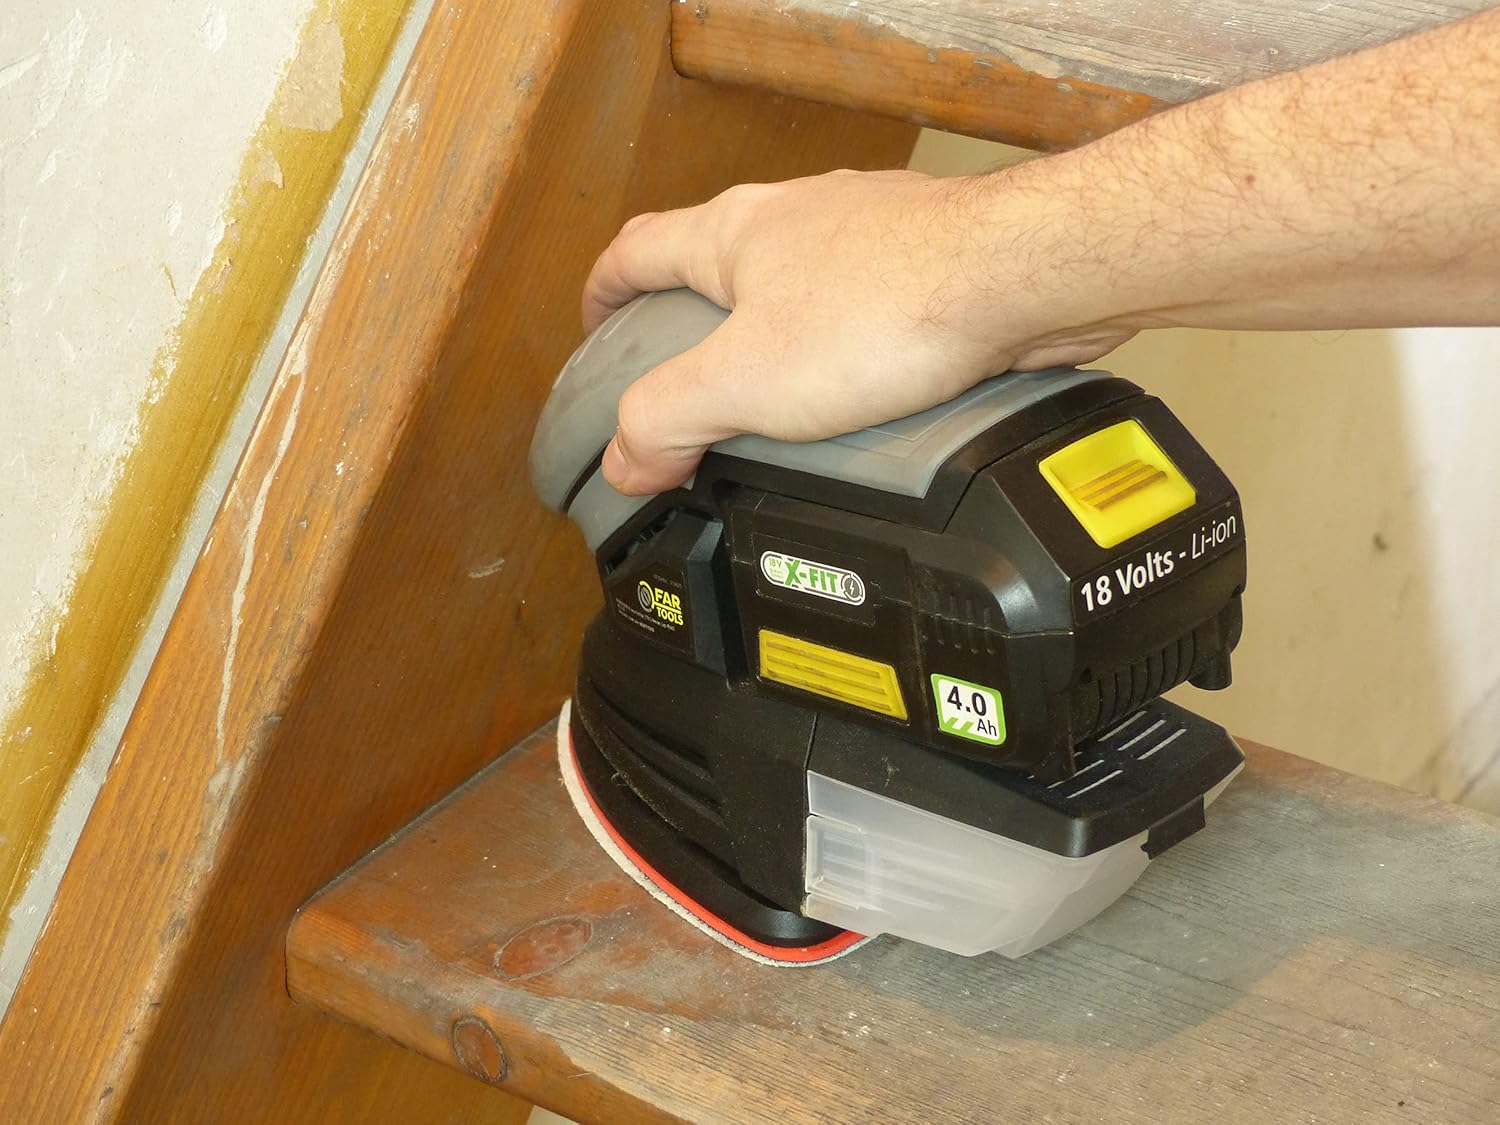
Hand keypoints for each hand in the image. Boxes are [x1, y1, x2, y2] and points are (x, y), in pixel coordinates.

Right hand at [582, 168, 1136, 494]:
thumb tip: (621, 460)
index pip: (636, 251)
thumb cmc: (884, 310)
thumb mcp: (744, 382)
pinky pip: (861, 303)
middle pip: (716, 263)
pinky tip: (859, 394)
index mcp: (733, 234)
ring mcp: (865, 233)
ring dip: (773, 335)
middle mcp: (795, 217)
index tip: (594, 336)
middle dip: (692, 321)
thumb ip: (669, 418)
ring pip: (795, 282)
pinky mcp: (926, 260)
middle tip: (686, 384)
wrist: (1018, 277)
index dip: (602, 295)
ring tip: (774, 404)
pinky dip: (843, 345)